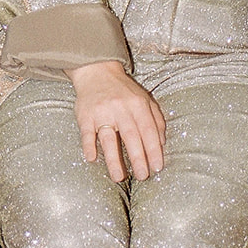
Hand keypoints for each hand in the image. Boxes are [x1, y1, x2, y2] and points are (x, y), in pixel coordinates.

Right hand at [67, 60, 165, 181]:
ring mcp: (102, 111)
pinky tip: (92, 158)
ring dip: (113, 158)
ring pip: (108, 137)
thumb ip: (156, 120)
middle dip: (138, 158)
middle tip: (142, 176)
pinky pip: (86, 132)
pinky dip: (89, 145)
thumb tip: (162, 143)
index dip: (154, 150)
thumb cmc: (123, 91)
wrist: (96, 71)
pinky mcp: (85, 115)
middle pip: (131, 136)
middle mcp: (121, 108)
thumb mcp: (144, 99)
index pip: (149, 130)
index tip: (158, 167)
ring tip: (118, 177)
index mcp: (138, 104)